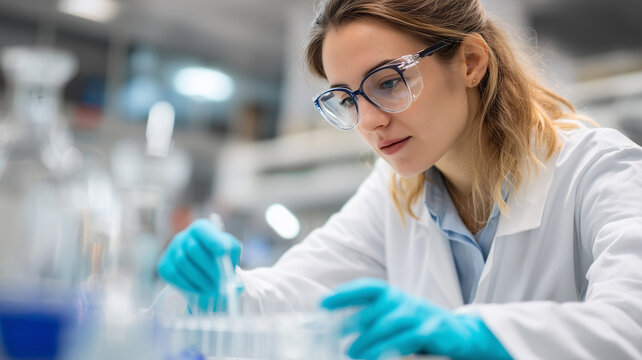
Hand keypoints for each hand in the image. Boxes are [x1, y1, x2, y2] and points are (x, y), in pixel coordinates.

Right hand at [157, 219, 241, 311]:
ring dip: (200, 279)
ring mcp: (171, 250)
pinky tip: (199, 291)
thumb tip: (237, 284)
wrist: (201, 272)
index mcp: (201, 228)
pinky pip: (173, 274)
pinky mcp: (163, 265)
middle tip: (220, 283)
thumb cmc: (219, 259)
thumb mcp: (230, 255)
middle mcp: (183, 236)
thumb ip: (233, 263)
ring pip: (183, 263)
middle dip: (209, 268)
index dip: (212, 240)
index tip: (223, 252)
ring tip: (213, 290)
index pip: (203, 230)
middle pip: (193, 249)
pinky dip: (188, 285)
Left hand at [320, 278, 510, 359]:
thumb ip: (374, 320)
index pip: (367, 288)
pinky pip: (406, 340)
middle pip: (374, 310)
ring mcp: (420, 316)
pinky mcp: (432, 333)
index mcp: (394, 295)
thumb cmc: (421, 327)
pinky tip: (376, 358)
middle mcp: (405, 302)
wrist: (463, 334)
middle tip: (337, 341)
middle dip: (352, 325)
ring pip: (388, 326)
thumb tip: (342, 332)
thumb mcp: (398, 318)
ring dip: (367, 342)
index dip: (345, 293)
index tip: (323, 304)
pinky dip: (389, 349)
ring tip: (352, 354)